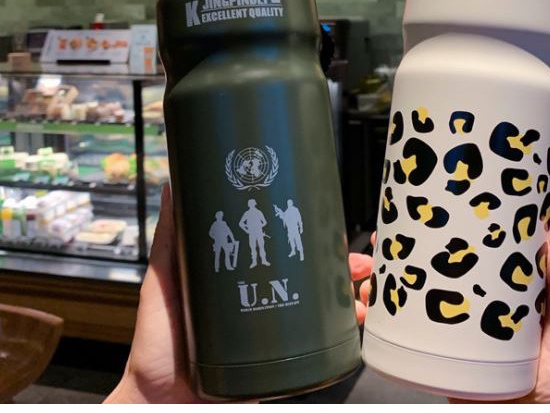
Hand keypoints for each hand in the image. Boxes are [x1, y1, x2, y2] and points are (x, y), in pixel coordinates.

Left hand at [105, 186, 370, 403]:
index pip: (287, 256)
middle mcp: (266, 307)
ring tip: (363, 291)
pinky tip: (355, 324)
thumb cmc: (157, 344)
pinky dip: (343, 334)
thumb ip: (169, 238)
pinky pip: (318, 349)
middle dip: (344, 270)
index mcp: (245, 282)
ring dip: (351, 299)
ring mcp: (275, 338)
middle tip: (359, 262)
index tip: (333, 229)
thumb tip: (174, 187)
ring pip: (324, 313)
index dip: (315, 244)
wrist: (158, 401)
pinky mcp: (279, 367)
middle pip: (315, 283)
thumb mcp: (163, 281)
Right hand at [355, 222, 549, 404]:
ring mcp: (451, 336)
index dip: (433, 231)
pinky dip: (377, 323)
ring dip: (376, 286)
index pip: (462, 252)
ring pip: (404, 302)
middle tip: (373, 246)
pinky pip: (403, 339)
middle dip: (390, 257)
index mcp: (499, 294)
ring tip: (361, 277)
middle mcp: (470, 310)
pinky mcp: (437, 363)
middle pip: (421, 273)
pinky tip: (363, 312)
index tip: (410, 213)